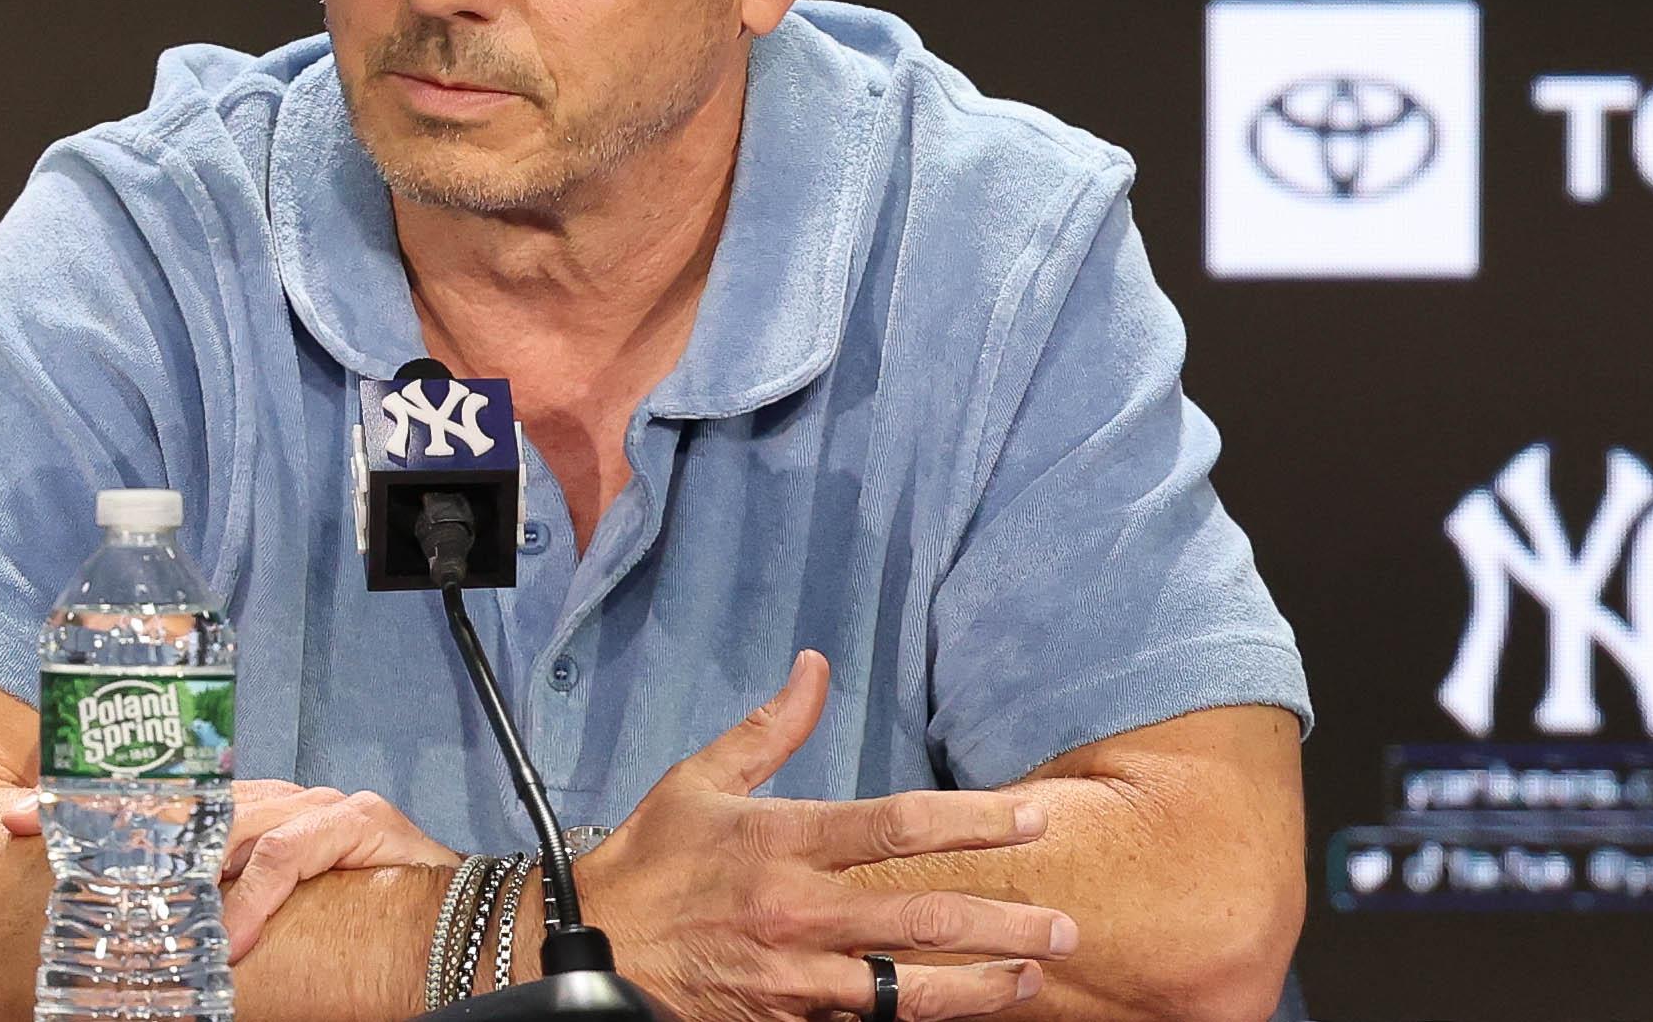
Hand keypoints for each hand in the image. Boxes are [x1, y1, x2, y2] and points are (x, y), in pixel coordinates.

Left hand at [3, 778, 459, 960]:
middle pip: (180, 800)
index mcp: (254, 819)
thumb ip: (217, 919)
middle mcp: (281, 801)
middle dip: (102, 815)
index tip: (20, 821)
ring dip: (172, 861)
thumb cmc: (361, 930)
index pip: (164, 806)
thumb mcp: (267, 921)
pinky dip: (256, 896)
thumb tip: (146, 954)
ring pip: (228, 820)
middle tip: (31, 826)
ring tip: (125, 891)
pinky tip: (230, 934)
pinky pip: (290, 855)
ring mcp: (318, 806)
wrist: (456, 928)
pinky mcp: (356, 822)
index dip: (92, 809)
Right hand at [576, 651, 1075, 1021]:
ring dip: (978, 987)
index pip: (894, 826)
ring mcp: (793, 977)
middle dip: (1003, 923)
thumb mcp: (699, 781)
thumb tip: (815, 666)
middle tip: (1065, 926)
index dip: (971, 820)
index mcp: (781, 843)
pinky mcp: (783, 1020)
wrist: (587, 949)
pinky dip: (913, 1019)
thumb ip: (770, 730)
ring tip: (1031, 979)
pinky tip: (956, 1012)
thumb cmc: (647, 861)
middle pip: (921, 918)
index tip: (1030, 818)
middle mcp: (796, 912)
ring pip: (907, 991)